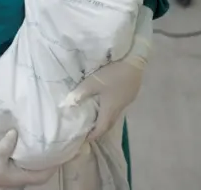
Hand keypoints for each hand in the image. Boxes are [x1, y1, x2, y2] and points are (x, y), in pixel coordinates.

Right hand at [0, 129, 56, 188]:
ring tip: (51, 132)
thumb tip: (16, 130)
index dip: (59, 159)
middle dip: (54, 152)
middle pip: (46, 164)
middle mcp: (25, 173)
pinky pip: (28, 155)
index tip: (68, 146)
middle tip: (62, 135)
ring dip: (44, 148)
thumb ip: (6, 145)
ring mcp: (19, 168)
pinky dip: (33, 147)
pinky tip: (34, 135)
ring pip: (37, 160)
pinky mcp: (13, 162)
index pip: (48, 170)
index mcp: (24, 176)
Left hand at [61, 5, 152, 140]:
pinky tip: (105, 103)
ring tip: (95, 118)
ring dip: (105, 119)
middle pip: (108, 124)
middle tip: (88, 131)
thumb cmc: (112, 73)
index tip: (84, 139)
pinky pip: (118, 107)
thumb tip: (66, 105)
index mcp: (110, 109)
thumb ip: (80, 94)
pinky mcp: (130, 93)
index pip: (101, 128)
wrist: (134, 61)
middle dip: (99, 129)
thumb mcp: (92, 82)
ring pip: (114, 115)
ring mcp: (126, 101)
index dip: (93, 135)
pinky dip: (110, 110)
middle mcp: (119, 108)